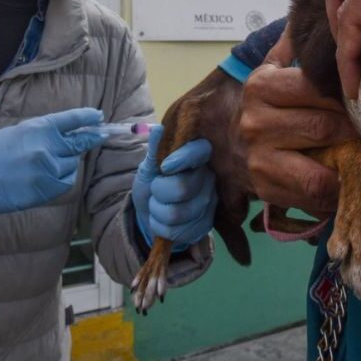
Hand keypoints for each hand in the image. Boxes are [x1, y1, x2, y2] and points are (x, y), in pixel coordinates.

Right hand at [0, 108, 107, 219]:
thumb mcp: (19, 132)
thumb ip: (46, 132)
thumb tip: (74, 133)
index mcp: (38, 127)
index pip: (72, 119)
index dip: (88, 118)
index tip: (99, 116)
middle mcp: (46, 146)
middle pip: (79, 144)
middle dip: (90, 140)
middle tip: (102, 135)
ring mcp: (47, 169)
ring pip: (72, 165)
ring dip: (66, 165)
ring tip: (42, 166)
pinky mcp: (45, 189)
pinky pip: (65, 183)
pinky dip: (60, 181)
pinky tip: (43, 179)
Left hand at [132, 125, 217, 249]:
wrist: (151, 212)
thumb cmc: (153, 182)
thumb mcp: (149, 166)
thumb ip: (155, 150)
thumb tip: (158, 129)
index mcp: (200, 157)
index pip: (200, 151)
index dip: (182, 158)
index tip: (164, 167)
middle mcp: (210, 178)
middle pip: (182, 188)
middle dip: (158, 192)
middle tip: (156, 190)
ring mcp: (210, 203)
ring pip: (176, 213)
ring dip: (157, 211)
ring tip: (158, 205)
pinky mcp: (205, 225)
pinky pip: (177, 231)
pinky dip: (160, 227)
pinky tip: (164, 220)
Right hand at [238, 32, 356, 214]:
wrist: (229, 145)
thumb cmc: (268, 104)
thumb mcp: (274, 69)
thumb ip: (294, 43)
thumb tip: (318, 7)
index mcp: (261, 85)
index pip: (316, 87)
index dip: (347, 96)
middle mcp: (254, 121)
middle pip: (323, 127)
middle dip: (357, 133)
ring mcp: (257, 158)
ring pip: (319, 170)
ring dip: (351, 169)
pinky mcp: (265, 189)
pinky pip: (313, 196)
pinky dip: (338, 193)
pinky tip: (351, 182)